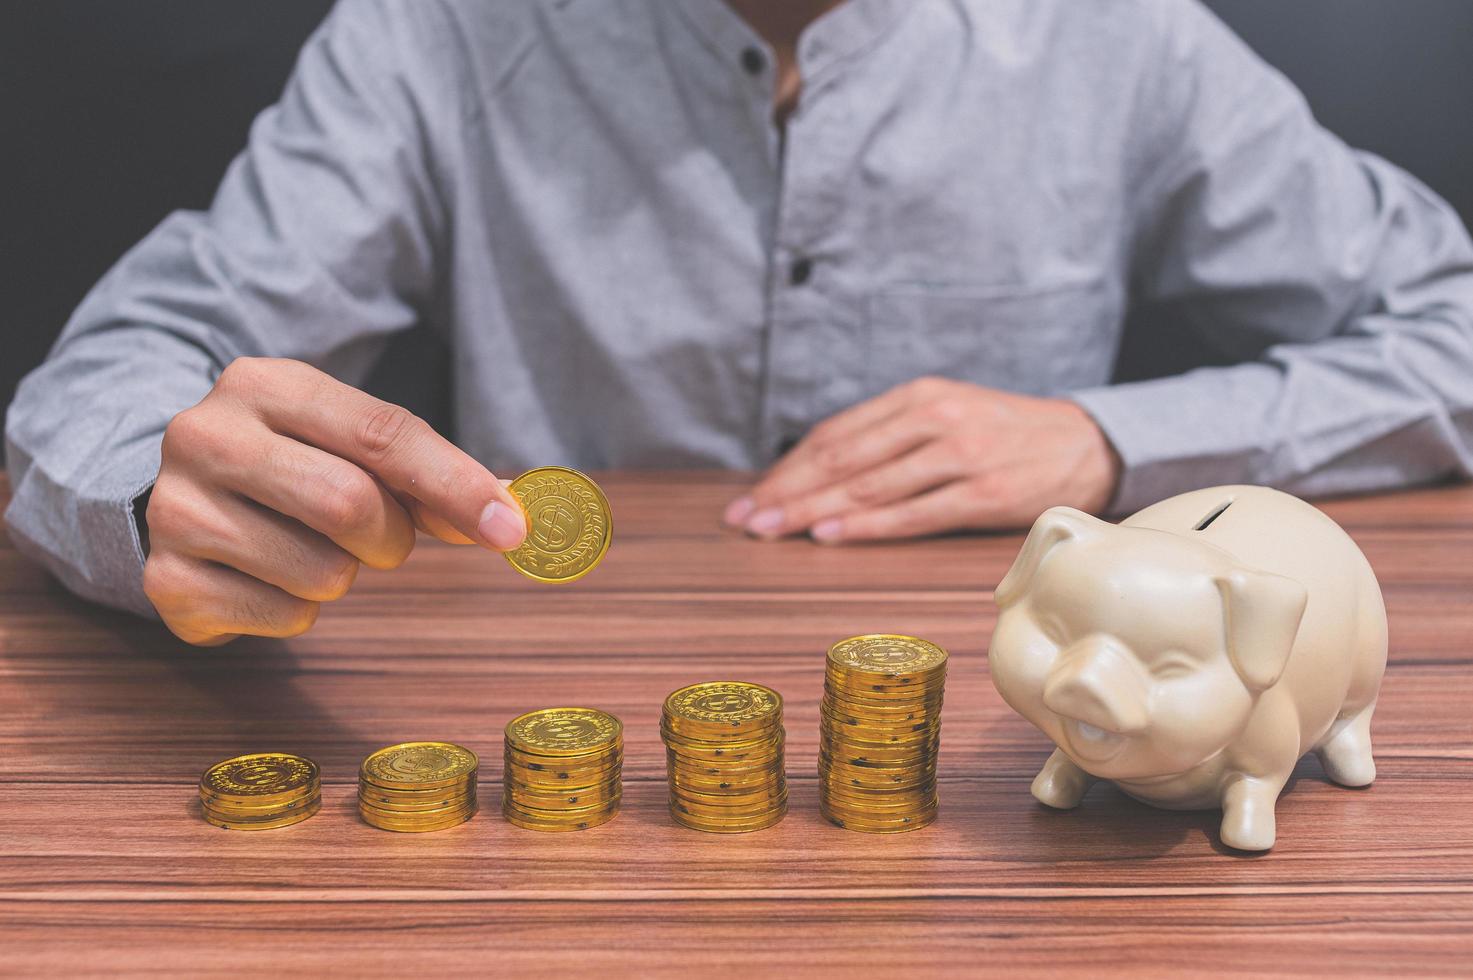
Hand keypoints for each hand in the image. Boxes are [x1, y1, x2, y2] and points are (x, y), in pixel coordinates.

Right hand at [143, 357, 526, 644]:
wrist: (173, 494)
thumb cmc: (293, 464)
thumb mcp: (352, 447)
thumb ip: (430, 477)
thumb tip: (512, 519)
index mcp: (264, 384)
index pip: (382, 433)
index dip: (456, 485)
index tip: (511, 529)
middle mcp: (206, 436)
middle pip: (349, 504)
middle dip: (389, 537)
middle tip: (377, 538)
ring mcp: (176, 509)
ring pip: (322, 572)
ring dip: (343, 576)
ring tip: (309, 549)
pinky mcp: (166, 579)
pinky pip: (284, 616)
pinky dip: (300, 611)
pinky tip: (269, 578)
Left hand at [723, 377, 1120, 542]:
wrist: (1086, 444)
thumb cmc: (1003, 435)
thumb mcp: (947, 414)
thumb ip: (891, 436)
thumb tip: (819, 474)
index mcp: (920, 396)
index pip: (837, 433)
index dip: (788, 467)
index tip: (753, 496)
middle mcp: (935, 419)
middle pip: (843, 458)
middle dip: (788, 492)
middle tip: (747, 519)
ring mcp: (960, 455)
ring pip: (870, 485)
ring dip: (814, 511)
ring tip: (774, 531)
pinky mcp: (983, 492)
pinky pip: (912, 513)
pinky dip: (867, 525)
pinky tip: (831, 535)